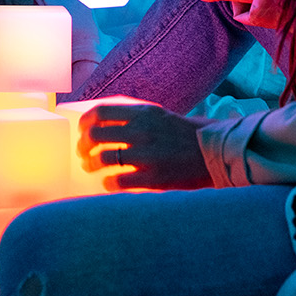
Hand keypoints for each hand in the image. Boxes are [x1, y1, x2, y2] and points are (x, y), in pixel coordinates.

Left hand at [80, 100, 214, 190]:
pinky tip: (108, 183)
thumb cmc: (184, 135)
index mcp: (142, 113)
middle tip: (82, 153)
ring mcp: (146, 154)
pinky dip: (106, 183)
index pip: (100, 112)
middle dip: (83, 146)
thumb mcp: (158, 114)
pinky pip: (116, 181)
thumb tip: (101, 119)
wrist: (214, 153)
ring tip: (90, 168)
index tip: (81, 130)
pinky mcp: (152, 177)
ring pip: (102, 158)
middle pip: (95, 135)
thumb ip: (133, 114)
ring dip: (90, 164)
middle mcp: (141, 131)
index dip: (84, 123)